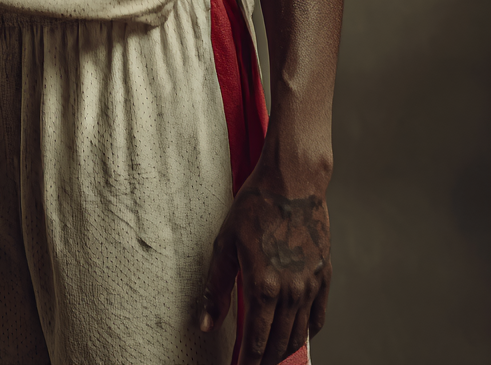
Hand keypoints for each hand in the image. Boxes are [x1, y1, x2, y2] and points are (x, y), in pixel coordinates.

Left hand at [199, 182, 330, 363]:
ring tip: (271, 357)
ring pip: (299, 334)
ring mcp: (310, 286)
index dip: (247, 361)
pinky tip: (298, 335)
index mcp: (263, 286)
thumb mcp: (225, 244)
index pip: (255, 341)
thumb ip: (216, 289)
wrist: (293, 182)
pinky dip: (308, 333)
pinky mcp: (323, 276)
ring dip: (284, 351)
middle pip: (278, 343)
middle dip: (265, 360)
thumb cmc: (256, 207)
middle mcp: (290, 293)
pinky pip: (318, 316)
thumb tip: (206, 324)